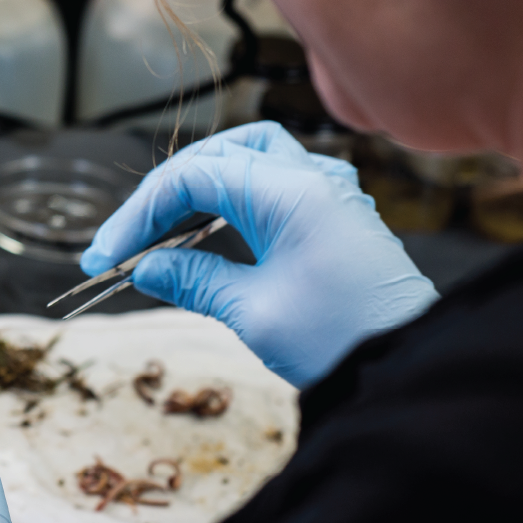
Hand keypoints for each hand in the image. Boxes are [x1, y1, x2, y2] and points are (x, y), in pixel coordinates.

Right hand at [81, 121, 438, 386]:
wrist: (414, 367)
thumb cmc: (344, 341)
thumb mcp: (253, 313)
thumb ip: (194, 280)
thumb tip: (146, 267)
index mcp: (292, 192)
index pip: (193, 176)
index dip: (139, 213)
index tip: (107, 256)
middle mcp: (312, 180)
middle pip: (216, 155)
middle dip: (162, 195)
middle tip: (126, 241)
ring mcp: (328, 193)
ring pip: (246, 156)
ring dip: (196, 185)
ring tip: (161, 228)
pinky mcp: (335, 215)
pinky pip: (272, 182)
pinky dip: (230, 197)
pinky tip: (208, 230)